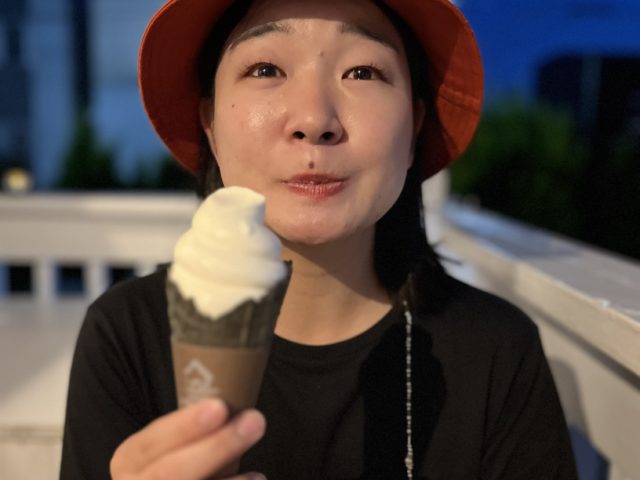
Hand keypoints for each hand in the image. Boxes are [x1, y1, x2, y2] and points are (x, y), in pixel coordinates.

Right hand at [110, 399, 265, 479]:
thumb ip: (198, 426)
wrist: (174, 479)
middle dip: (215, 448)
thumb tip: (238, 401)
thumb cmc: (181, 461)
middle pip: (168, 474)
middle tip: (254, 422)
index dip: (184, 427)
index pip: (151, 442)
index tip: (219, 407)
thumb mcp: (177, 443)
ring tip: (259, 476)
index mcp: (130, 461)